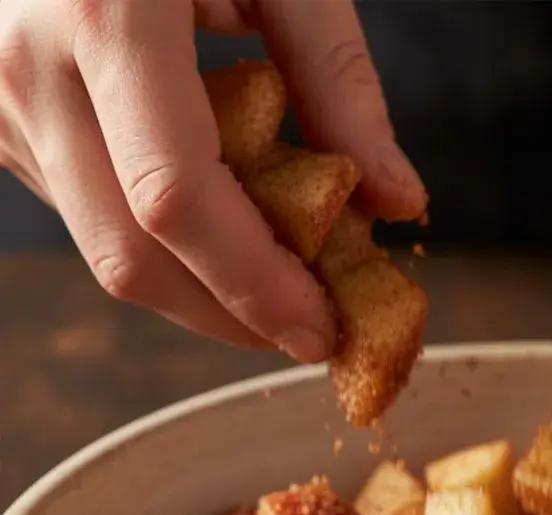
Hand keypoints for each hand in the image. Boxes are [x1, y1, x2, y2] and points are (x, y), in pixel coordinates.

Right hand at [0, 0, 424, 362]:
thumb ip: (339, 83)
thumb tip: (398, 203)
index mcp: (101, 15)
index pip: (178, 202)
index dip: (256, 287)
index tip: (322, 329)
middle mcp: (28, 70)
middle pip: (134, 258)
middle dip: (232, 318)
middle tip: (310, 330)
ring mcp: (0, 102)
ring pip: (107, 251)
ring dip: (202, 292)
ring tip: (281, 283)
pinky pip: (90, 217)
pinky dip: (167, 248)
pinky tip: (223, 231)